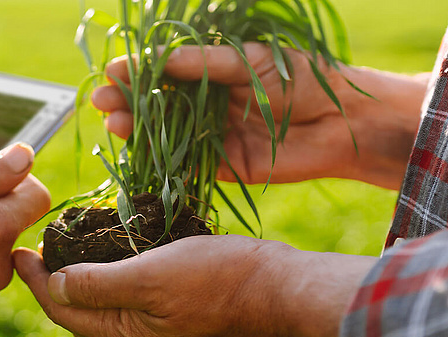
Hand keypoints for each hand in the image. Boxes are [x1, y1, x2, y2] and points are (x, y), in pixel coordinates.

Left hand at [14, 235, 376, 336]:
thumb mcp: (151, 275)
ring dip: (83, 279)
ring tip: (66, 248)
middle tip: (36, 249)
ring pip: (107, 307)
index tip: (16, 251)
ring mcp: (161, 335)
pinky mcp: (180, 319)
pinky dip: (114, 279)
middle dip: (54, 283)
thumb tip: (54, 286)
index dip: (37, 281)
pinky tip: (113, 257)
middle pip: (81, 314)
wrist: (283, 290)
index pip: (64, 311)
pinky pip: (132, 301)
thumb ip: (98, 284)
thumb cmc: (219, 279)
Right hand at [92, 43, 427, 189]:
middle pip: (156, 104)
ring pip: (163, 135)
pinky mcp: (222, 165)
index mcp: (212, 70)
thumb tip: (158, 61)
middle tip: (101, 101)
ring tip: (113, 124)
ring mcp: (212, 135)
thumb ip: (204, 65)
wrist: (346, 123)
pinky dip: (160, 162)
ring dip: (136, 131)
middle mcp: (207, 103)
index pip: (164, 70)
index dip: (136, 71)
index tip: (111, 72)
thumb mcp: (250, 61)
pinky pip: (184, 165)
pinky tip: (138, 154)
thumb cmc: (303, 78)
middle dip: (126, 103)